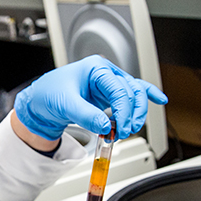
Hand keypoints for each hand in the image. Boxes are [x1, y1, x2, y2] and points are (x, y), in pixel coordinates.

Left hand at [14, 55, 167, 140]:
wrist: (40, 103)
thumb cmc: (48, 94)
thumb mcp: (65, 104)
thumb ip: (86, 115)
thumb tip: (106, 126)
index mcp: (96, 69)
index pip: (120, 89)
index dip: (124, 111)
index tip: (120, 129)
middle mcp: (106, 75)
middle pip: (133, 92)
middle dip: (132, 114)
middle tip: (125, 132)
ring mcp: (109, 86)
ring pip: (135, 96)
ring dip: (137, 113)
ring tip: (129, 129)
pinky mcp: (108, 97)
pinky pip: (131, 96)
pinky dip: (146, 98)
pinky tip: (159, 100)